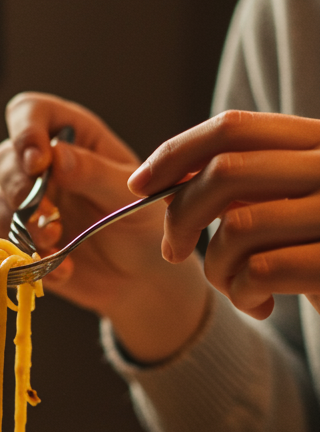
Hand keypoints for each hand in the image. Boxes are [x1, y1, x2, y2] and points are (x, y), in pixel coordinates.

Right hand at [0, 92, 207, 360]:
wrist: (141, 276)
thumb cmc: (143, 224)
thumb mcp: (132, 197)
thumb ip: (96, 173)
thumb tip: (56, 156)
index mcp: (70, 136)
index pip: (29, 112)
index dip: (25, 131)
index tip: (38, 162)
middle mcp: (38, 164)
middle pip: (2, 158)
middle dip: (20, 190)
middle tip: (51, 218)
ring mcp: (20, 200)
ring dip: (15, 225)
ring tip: (54, 246)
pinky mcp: (10, 237)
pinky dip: (14, 255)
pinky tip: (55, 269)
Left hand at [129, 110, 319, 319]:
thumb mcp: (290, 202)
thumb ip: (245, 181)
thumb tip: (162, 178)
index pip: (234, 127)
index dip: (177, 152)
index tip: (141, 184)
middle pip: (226, 171)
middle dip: (181, 214)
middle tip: (174, 249)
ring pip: (238, 227)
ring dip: (217, 267)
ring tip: (235, 285)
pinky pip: (261, 272)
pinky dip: (243, 294)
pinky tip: (260, 304)